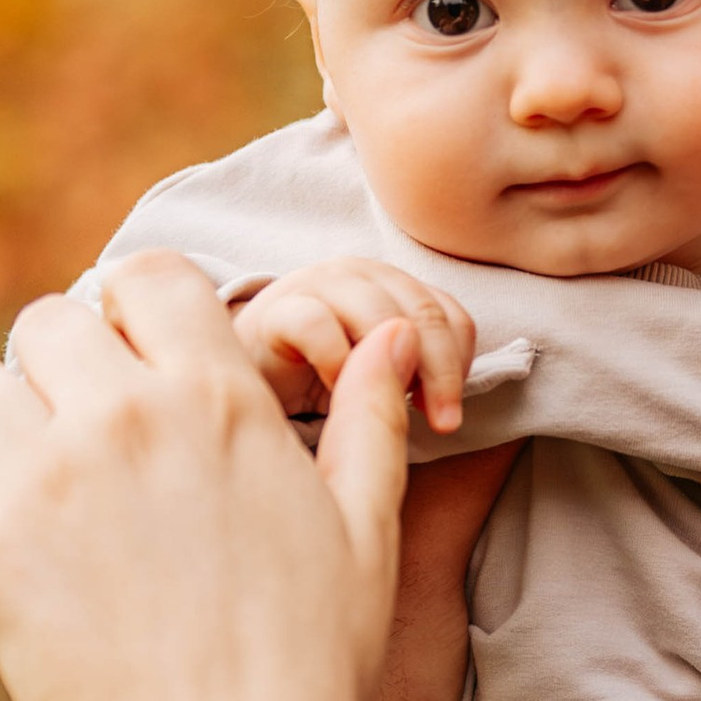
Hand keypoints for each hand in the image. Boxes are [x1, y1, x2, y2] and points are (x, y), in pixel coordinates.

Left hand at [0, 253, 412, 700]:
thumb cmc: (311, 661)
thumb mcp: (366, 532)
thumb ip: (372, 422)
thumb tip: (395, 341)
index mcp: (216, 398)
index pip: (146, 276)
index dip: (139, 308)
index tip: (141, 355)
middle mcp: (119, 420)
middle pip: (44, 322)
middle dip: (60, 363)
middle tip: (85, 429)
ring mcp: (40, 485)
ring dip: (0, 427)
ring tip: (42, 490)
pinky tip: (56, 601)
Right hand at [235, 259, 474, 435]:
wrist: (242, 381)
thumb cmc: (316, 382)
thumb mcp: (380, 379)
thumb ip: (416, 375)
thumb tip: (449, 401)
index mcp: (392, 287)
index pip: (450, 315)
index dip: (458, 365)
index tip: (447, 413)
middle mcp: (359, 276)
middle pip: (423, 314)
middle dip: (440, 373)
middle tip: (441, 424)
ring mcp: (317, 285)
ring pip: (379, 314)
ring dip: (393, 370)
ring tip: (388, 412)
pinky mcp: (275, 310)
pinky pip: (318, 325)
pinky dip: (336, 363)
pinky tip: (335, 396)